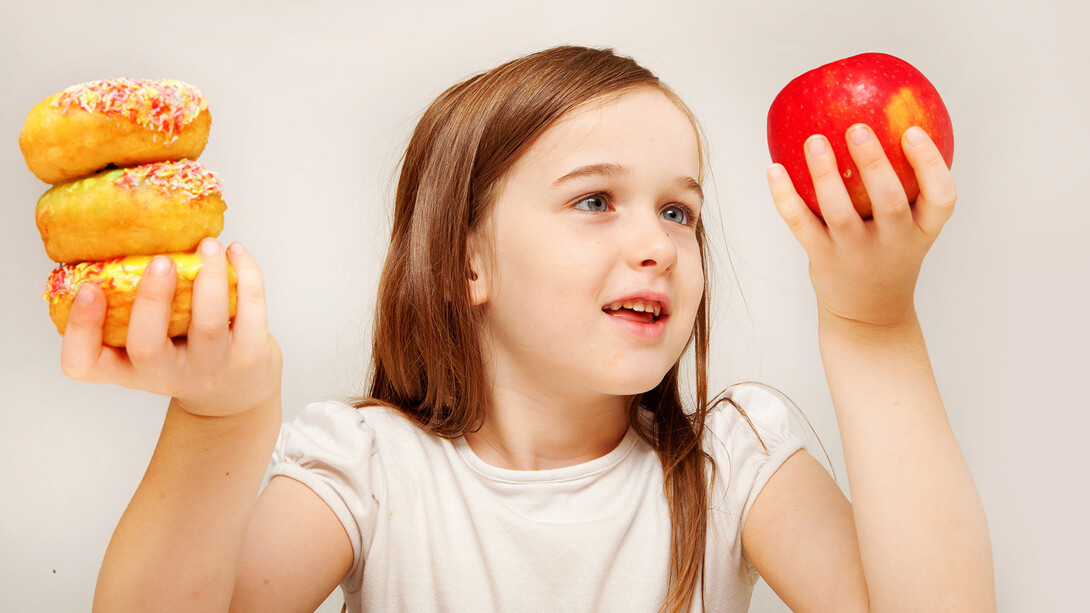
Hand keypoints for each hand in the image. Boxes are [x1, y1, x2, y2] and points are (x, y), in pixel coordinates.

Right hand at [58, 238, 281, 416]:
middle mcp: (166, 374)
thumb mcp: (151, 343)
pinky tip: (236, 252)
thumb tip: (129, 237)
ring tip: (208, 244)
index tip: (88, 288)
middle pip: (146, 347)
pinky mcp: (249, 356)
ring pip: (208, 324)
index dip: (80, 328)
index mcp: (129, 369)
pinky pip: (251, 311)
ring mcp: (210, 368)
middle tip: (160, 262)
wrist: (236, 393)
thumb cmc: (184, 354)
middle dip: (152, 299)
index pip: (84, 364)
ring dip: (209, 277)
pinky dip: (247, 275)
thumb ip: (134, 309)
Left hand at [766, 124, 957, 328]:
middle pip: (888, 201)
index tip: (913, 132)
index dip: (930, 164)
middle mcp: (893, 242)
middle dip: (874, 164)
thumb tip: (884, 115)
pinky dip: (784, 196)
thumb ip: (908, 184)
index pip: (941, 198)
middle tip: (857, 128)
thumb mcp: (912, 226)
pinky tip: (774, 168)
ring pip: (840, 212)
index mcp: (922, 230)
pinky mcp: (823, 258)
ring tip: (814, 140)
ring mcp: (856, 253)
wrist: (870, 314)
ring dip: (825, 175)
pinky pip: (800, 224)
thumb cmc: (890, 253)